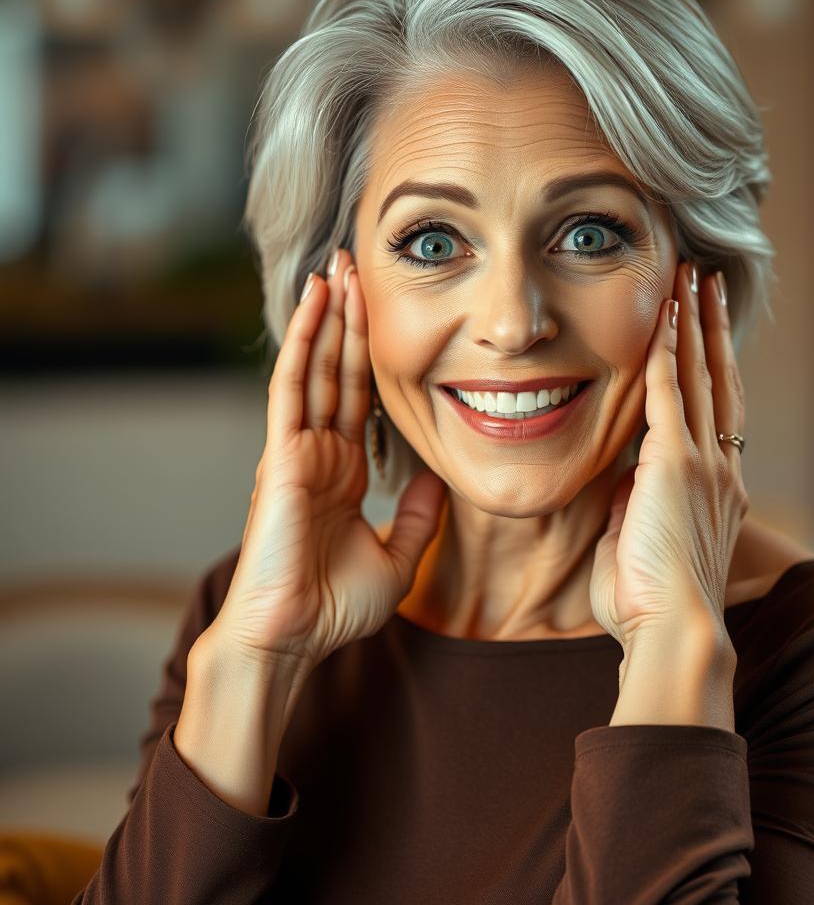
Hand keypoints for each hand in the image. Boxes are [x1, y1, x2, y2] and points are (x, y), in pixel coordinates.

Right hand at [209, 248, 448, 671]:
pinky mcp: (281, 456)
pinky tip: (314, 303)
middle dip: (350, 318)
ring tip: (339, 266)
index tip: (383, 312)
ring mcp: (297, 450)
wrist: (293, 639)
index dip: (370, 354)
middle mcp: (319, 453)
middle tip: (360, 265)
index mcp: (343, 472)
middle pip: (338, 371)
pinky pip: (294, 388)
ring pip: (315, 367)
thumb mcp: (398, 557)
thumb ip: (417, 516)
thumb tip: (440, 476)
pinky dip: (303, 342)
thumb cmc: (334, 608)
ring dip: (327, 316)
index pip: (360, 398)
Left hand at [589, 261, 749, 653]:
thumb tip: (627, 482)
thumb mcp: (643, 543)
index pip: (716, 409)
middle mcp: (721, 466)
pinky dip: (667, 348)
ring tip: (695, 276)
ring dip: (695, 321)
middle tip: (710, 280)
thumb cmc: (650, 602)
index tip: (705, 329)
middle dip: (712, 325)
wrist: (672, 631)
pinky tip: (666, 312)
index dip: (711, 364)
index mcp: (717, 486)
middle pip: (718, 378)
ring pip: (699, 374)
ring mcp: (704, 461)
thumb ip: (637, 505)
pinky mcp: (677, 463)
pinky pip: (669, 391)